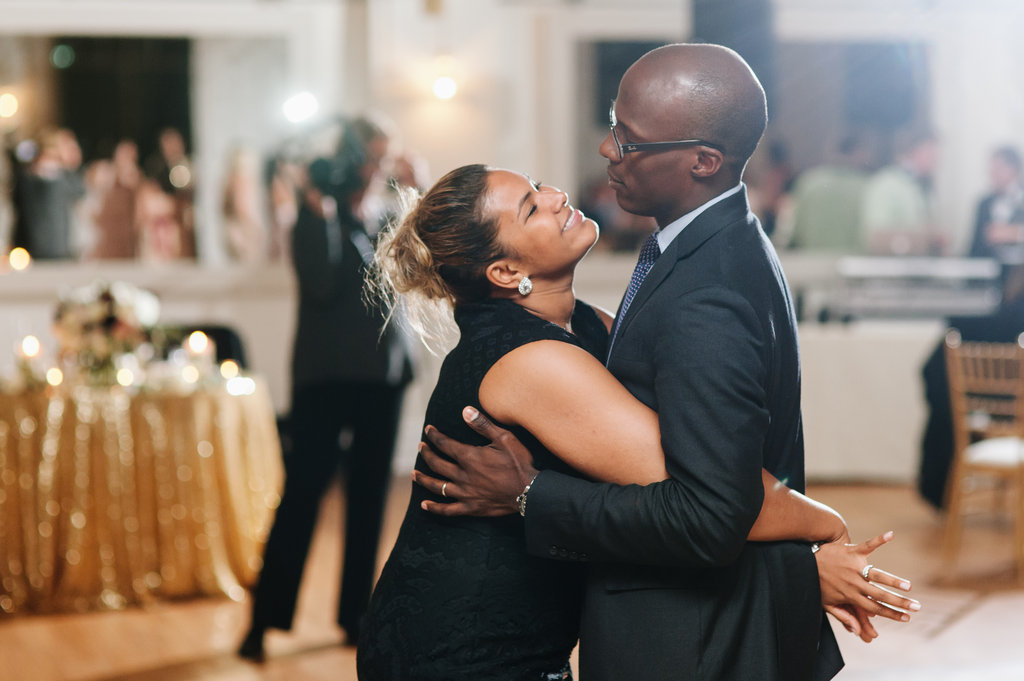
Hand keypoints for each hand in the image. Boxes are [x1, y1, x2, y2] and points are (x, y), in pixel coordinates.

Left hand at [412, 406, 538, 516]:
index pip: (445, 444)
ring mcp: (465, 493)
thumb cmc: (518, 463)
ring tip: (414, 474)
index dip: (434, 436)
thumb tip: (465, 410)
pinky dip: (435, 508)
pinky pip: (448, 510)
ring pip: (437, 486)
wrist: (530, 492)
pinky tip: (425, 505)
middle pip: (437, 464)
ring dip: (424, 479)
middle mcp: (462, 475)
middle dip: (426, 454)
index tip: (428, 430)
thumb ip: (483, 425)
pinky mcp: (471, 507)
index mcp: (469, 457)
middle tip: (420, 447)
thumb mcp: (504, 438)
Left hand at [815, 531, 919, 641]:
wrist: (804, 560)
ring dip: (894, 580)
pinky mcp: (851, 550)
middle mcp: (854, 582)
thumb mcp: (825, 602)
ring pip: (877, 575)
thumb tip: (856, 631)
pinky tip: (891, 534)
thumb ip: (842, 615)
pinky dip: (879, 539)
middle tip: (917, 607)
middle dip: (900, 603)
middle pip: (880, 595)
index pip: (875, 608)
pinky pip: (868, 544)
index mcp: (850, 595)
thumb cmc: (816, 582)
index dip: (891, 614)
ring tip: (908, 586)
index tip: (907, 618)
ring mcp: (854, 566)